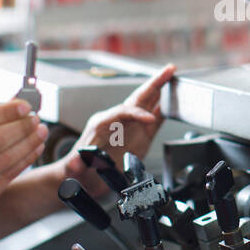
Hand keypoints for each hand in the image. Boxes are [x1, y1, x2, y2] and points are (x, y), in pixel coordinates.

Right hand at [0, 101, 48, 230]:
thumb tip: (16, 102)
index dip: (4, 112)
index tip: (24, 106)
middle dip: (20, 128)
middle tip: (35, 119)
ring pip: (4, 160)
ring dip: (27, 144)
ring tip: (40, 133)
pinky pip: (7, 176)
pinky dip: (25, 160)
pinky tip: (34, 150)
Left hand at [67, 63, 176, 196]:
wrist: (86, 178)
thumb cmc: (80, 169)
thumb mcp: (76, 167)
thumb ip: (75, 164)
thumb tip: (75, 162)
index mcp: (102, 123)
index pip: (122, 111)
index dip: (137, 113)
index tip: (149, 120)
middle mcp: (118, 120)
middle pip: (138, 98)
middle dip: (154, 83)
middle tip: (169, 70)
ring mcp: (130, 126)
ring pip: (148, 104)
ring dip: (161, 90)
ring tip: (174, 77)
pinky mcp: (141, 135)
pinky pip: (155, 119)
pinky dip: (165, 110)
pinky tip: (174, 102)